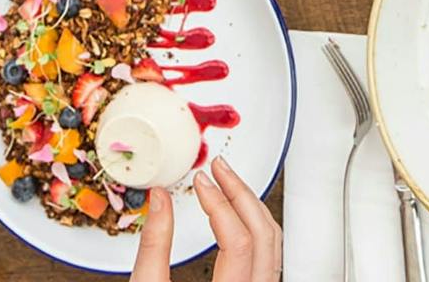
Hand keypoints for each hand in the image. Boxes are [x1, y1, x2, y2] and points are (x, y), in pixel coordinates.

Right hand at [130, 157, 281, 281]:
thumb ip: (153, 245)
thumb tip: (161, 199)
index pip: (237, 241)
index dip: (219, 204)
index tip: (200, 181)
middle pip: (264, 237)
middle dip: (241, 194)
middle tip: (219, 168)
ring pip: (274, 247)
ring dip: (253, 208)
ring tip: (229, 183)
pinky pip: (270, 260)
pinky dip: (257, 229)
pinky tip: (238, 215)